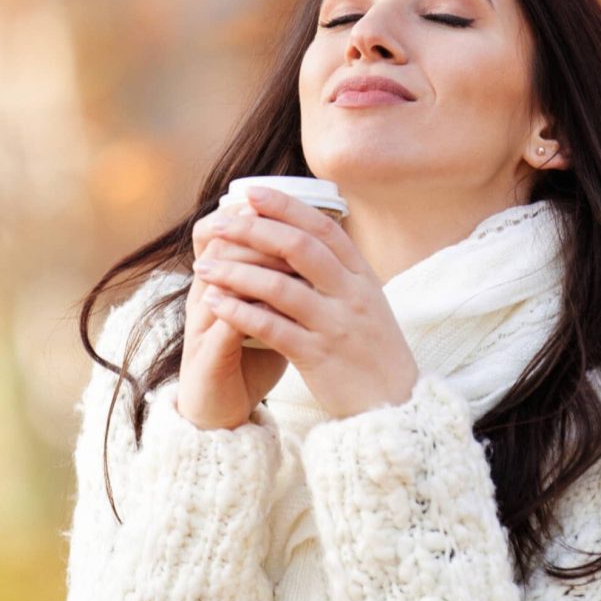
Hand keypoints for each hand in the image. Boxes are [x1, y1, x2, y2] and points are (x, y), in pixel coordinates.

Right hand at [176, 203, 292, 429]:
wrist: (219, 410)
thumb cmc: (249, 356)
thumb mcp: (270, 313)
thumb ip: (285, 280)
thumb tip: (319, 244)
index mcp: (221, 281)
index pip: (227, 231)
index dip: (256, 217)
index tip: (292, 205)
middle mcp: (206, 296)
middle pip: (222, 246)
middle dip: (259, 235)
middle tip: (293, 228)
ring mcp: (202, 325)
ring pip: (220, 280)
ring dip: (254, 269)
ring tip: (288, 263)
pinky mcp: (207, 356)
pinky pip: (225, 326)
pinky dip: (249, 314)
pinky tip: (275, 308)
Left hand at [191, 186, 419, 419]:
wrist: (395, 407)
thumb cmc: (374, 353)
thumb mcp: (368, 304)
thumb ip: (340, 273)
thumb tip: (304, 238)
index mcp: (363, 277)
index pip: (323, 228)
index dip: (286, 206)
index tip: (251, 193)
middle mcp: (352, 295)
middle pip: (299, 248)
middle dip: (254, 230)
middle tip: (219, 222)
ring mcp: (336, 325)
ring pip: (279, 287)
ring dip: (236, 272)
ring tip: (204, 266)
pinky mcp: (318, 357)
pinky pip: (272, 328)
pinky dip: (239, 312)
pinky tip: (214, 303)